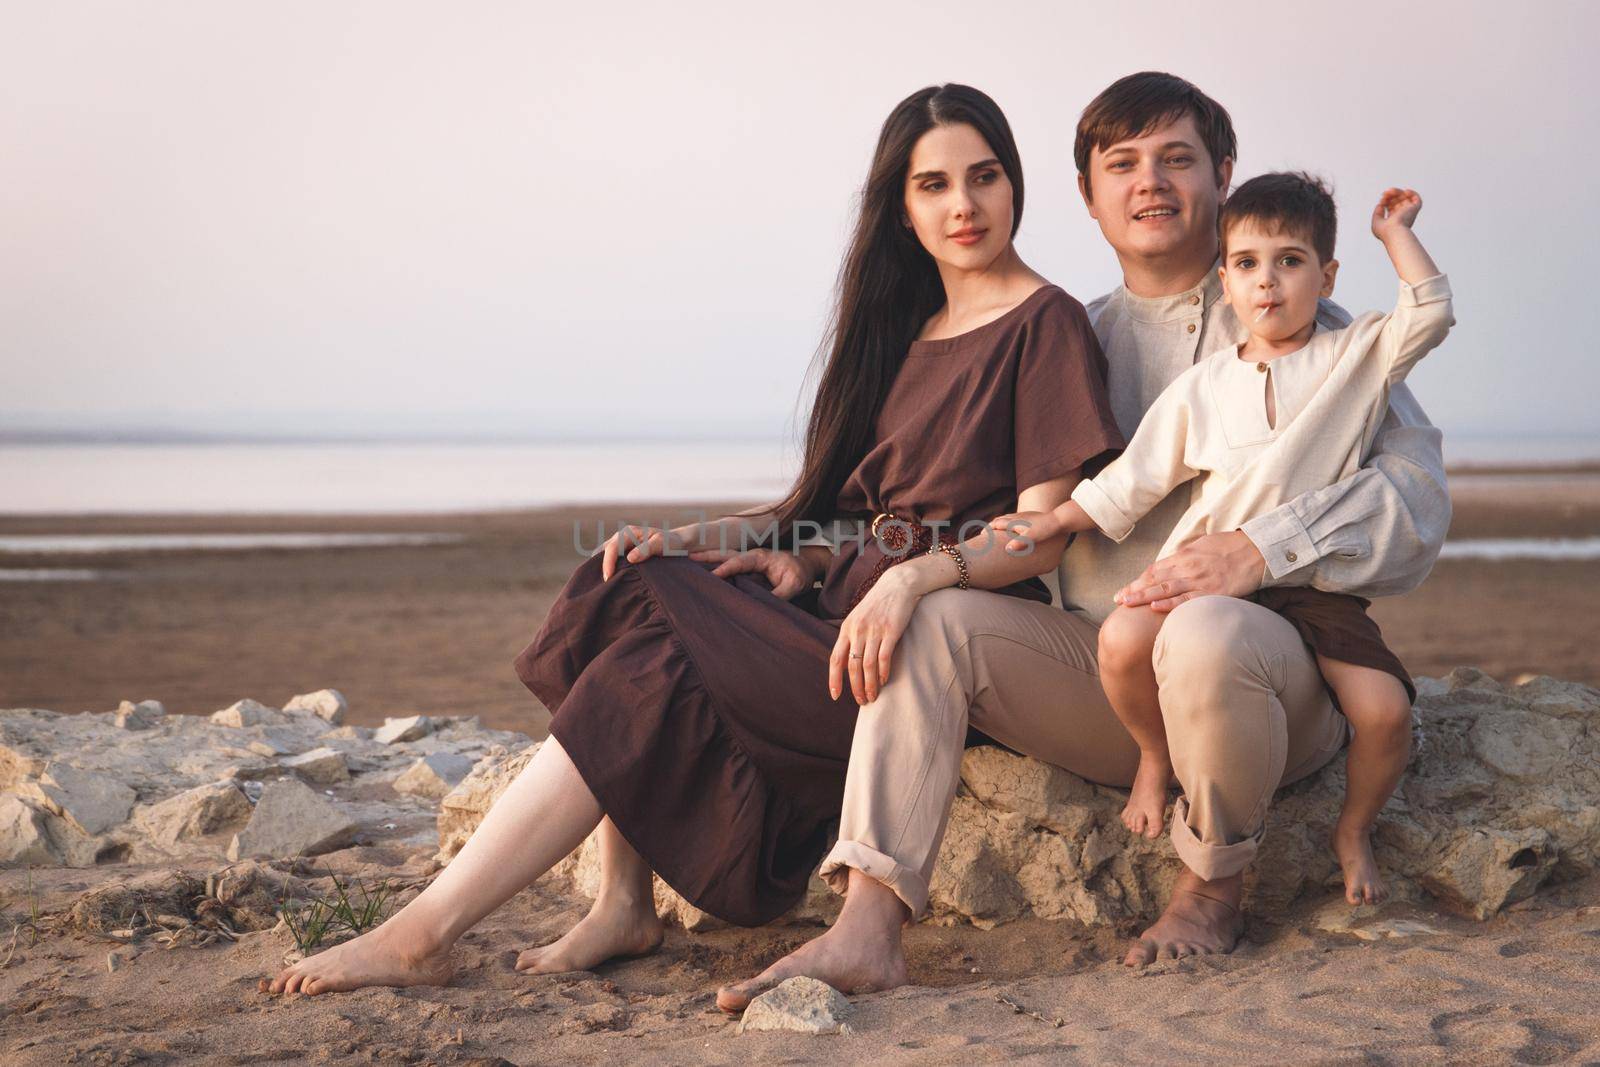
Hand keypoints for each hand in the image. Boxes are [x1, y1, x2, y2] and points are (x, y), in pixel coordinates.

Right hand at [598, 523, 692, 579]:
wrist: (676, 543)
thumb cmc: (670, 543)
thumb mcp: (661, 544)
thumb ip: (647, 549)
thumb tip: (630, 558)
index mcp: (629, 533)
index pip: (612, 547)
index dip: (608, 562)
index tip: (608, 577)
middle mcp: (622, 537)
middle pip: (604, 550)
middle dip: (600, 565)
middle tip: (603, 584)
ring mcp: (621, 545)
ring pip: (604, 554)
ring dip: (602, 566)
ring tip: (603, 583)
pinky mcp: (623, 553)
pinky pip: (611, 559)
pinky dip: (608, 568)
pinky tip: (610, 580)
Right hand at [686, 547, 816, 600]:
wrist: (808, 564)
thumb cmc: (801, 572)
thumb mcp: (795, 584)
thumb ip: (780, 594)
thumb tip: (763, 606)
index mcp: (760, 557)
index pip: (738, 562)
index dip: (724, 569)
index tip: (711, 577)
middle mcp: (751, 556)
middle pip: (723, 554)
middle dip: (705, 556)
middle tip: (684, 557)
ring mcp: (748, 561)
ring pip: (723, 558)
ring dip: (706, 560)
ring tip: (685, 563)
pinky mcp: (748, 568)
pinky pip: (728, 565)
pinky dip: (714, 566)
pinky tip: (702, 574)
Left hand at [829, 569, 920, 703]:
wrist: (897, 585)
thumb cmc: (878, 604)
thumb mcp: (858, 617)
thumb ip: (851, 637)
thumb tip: (846, 661)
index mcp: (846, 628)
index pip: (836, 659)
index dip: (834, 679)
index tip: (835, 696)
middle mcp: (858, 630)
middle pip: (852, 666)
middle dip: (856, 687)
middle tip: (861, 701)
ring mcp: (874, 631)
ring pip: (868, 665)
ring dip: (870, 684)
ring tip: (872, 697)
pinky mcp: (891, 631)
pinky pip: (884, 657)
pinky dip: (883, 672)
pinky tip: (884, 681)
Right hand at [989, 509, 1061, 554]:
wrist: (1059, 519)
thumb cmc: (1045, 529)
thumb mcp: (1032, 538)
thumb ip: (1020, 543)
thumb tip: (1008, 549)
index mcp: (1014, 522)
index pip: (996, 523)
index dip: (988, 529)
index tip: (981, 536)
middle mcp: (1016, 517)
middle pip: (999, 519)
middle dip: (991, 526)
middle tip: (985, 534)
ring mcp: (1023, 515)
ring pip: (1006, 517)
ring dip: (999, 523)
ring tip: (995, 531)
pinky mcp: (1029, 516)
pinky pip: (1014, 518)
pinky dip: (1008, 523)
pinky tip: (1013, 528)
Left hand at [1114, 530, 1265, 611]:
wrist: (1258, 550)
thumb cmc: (1231, 547)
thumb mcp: (1203, 545)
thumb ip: (1186, 555)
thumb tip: (1172, 563)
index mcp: (1184, 555)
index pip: (1155, 569)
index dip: (1138, 580)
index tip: (1125, 590)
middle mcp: (1188, 567)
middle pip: (1155, 579)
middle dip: (1134, 590)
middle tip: (1117, 599)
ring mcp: (1199, 580)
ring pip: (1165, 589)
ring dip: (1143, 597)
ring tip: (1127, 604)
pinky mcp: (1213, 592)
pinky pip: (1187, 599)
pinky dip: (1170, 603)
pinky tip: (1154, 607)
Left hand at [1371, 187, 1421, 238]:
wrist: (1394, 231)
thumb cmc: (1385, 231)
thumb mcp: (1376, 222)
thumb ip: (1377, 213)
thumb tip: (1381, 204)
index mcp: (1395, 220)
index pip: (1392, 206)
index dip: (1386, 200)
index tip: (1381, 199)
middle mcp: (1403, 216)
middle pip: (1398, 201)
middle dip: (1391, 195)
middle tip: (1385, 193)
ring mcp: (1409, 212)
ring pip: (1405, 198)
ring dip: (1398, 192)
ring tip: (1391, 191)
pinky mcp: (1414, 209)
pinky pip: (1417, 199)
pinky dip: (1412, 193)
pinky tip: (1405, 192)